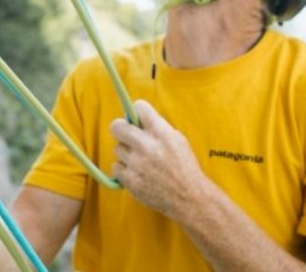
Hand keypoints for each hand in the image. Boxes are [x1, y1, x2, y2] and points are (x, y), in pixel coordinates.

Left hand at [110, 100, 206, 218]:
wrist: (189, 198)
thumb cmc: (184, 167)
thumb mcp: (178, 140)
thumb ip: (158, 128)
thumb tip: (138, 119)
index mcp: (162, 133)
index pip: (139, 108)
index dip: (137, 111)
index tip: (137, 117)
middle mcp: (148, 146)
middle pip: (118, 127)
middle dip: (121, 129)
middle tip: (126, 134)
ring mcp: (137, 164)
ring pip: (117, 148)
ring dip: (126, 152)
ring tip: (139, 160)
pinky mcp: (131, 180)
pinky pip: (116, 166)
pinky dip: (124, 169)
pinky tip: (136, 172)